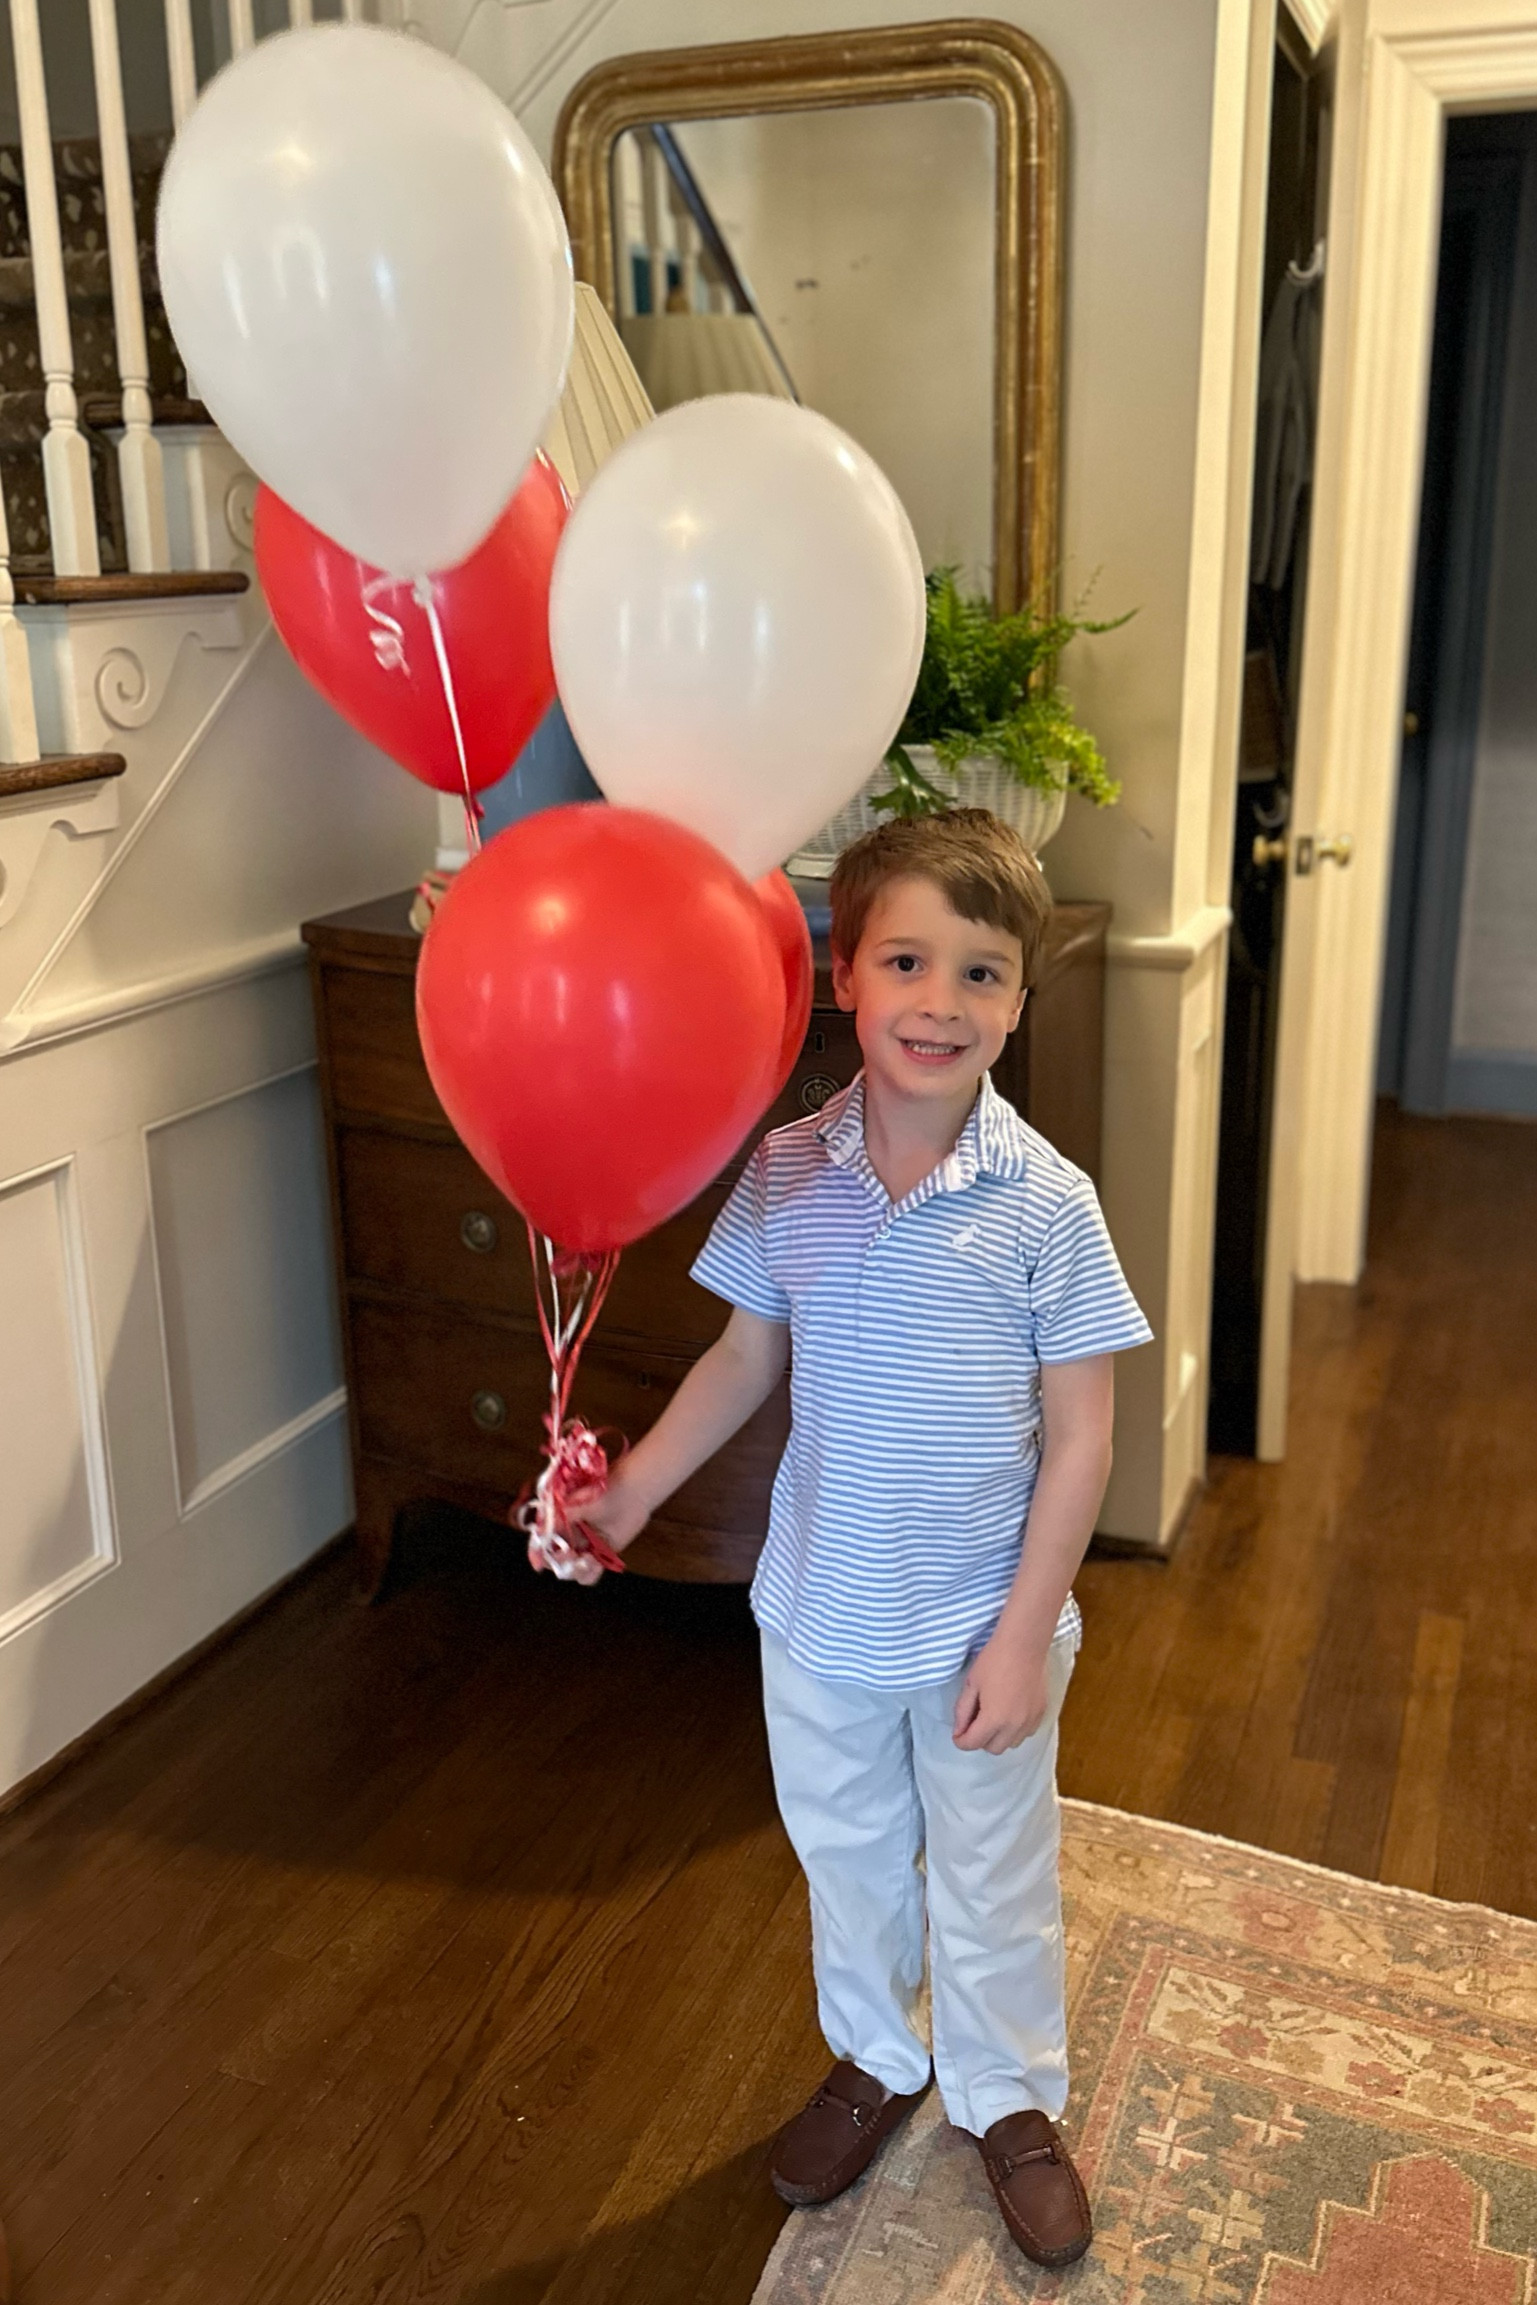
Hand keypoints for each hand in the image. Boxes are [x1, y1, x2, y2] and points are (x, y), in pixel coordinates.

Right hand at [542, 1464, 652, 1584]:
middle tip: (571, 1555)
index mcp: (559, 1521)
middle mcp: (569, 1536)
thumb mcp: (581, 1502)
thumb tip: (541, 1532)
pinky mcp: (601, 1555)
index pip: (542, 1540)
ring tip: (589, 1560)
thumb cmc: (606, 1490)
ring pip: (571, 1570)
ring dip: (576, 1570)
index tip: (538, 1563)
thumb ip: (562, 1517)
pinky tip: (597, 1564)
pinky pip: (590, 1573)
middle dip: (560, 1563)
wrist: (635, 1490)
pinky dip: (590, 1573)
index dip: (537, 1552)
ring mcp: (585, 1547)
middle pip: (554, 1560)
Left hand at [952, 1629, 1051, 1752]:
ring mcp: (1030, 1721)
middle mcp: (1014, 1726)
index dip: (961, 1740)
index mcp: (994, 1719)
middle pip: (993, 1749)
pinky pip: (1025, 1733)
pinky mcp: (1041, 1713)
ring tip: (994, 1717)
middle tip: (975, 1722)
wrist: (1024, 1645)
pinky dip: (1015, 1730)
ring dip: (999, 1737)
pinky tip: (1010, 1712)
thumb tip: (959, 1731)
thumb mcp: (971, 1684)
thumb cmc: (993, 1661)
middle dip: (980, 1740)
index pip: (973, 1743)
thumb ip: (962, 1711)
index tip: (957, 1733)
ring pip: (1011, 1744)